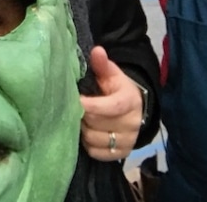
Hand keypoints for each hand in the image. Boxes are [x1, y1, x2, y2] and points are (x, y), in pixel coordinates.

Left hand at [79, 46, 143, 161]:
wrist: (133, 110)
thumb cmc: (117, 89)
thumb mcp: (112, 74)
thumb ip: (103, 64)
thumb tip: (97, 51)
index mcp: (130, 101)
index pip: (110, 107)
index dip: (91, 105)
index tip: (76, 100)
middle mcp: (132, 123)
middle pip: (97, 123)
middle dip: (82, 115)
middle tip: (73, 107)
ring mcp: (128, 141)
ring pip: (94, 139)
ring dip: (82, 130)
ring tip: (79, 119)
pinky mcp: (122, 154)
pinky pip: (96, 152)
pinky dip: (88, 144)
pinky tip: (86, 132)